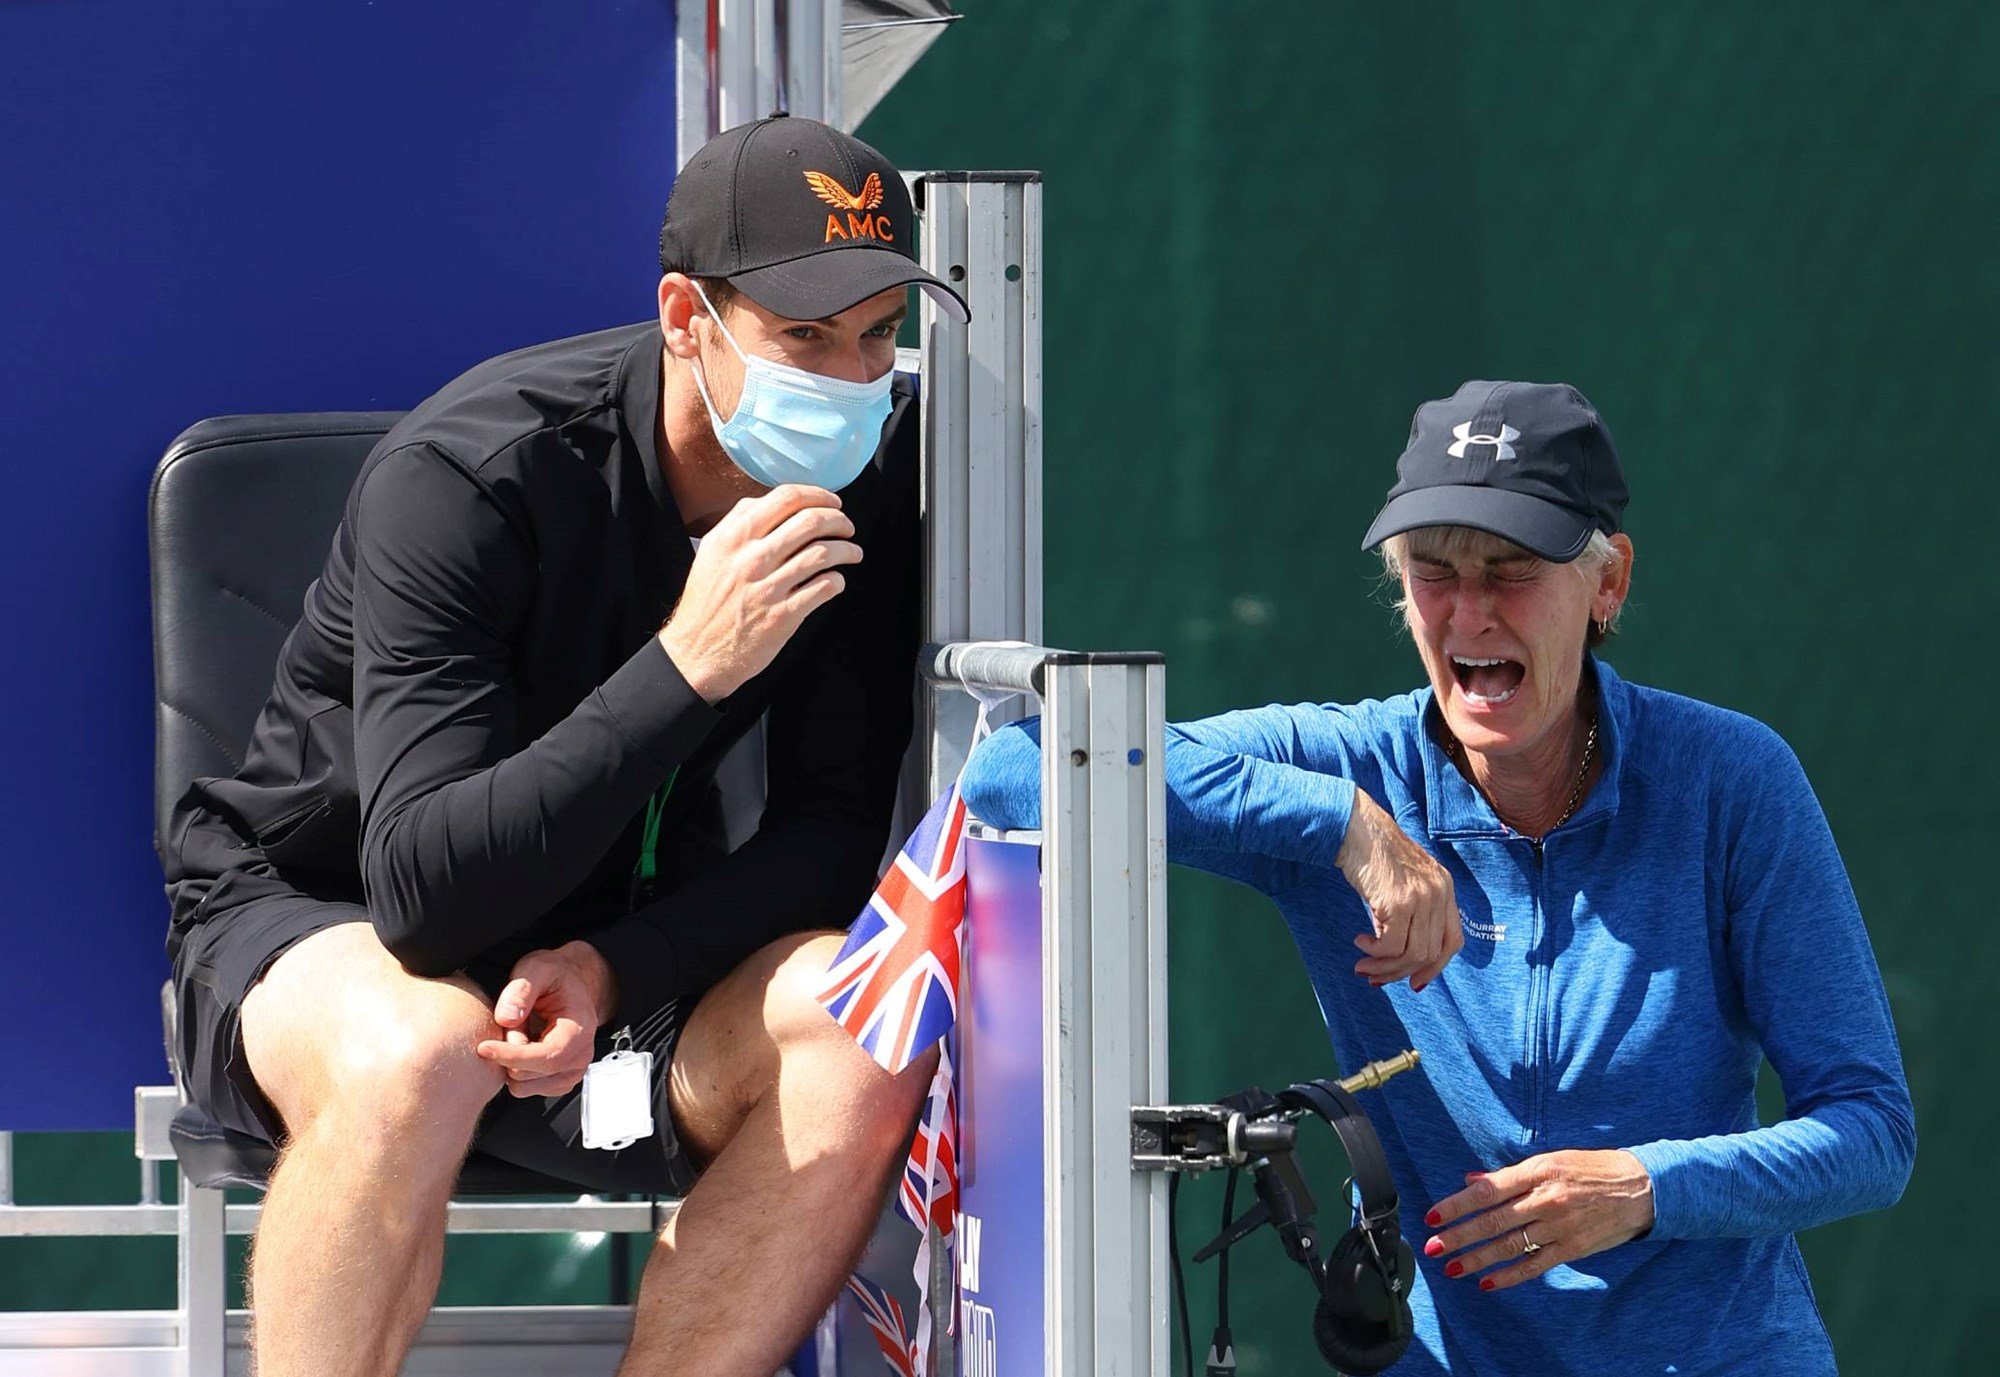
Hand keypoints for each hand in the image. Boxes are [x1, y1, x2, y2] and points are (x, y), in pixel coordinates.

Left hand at [475, 940, 617, 1098]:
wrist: (573, 985)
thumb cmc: (556, 977)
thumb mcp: (538, 969)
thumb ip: (521, 990)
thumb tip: (506, 1019)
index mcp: (580, 1030)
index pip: (547, 1057)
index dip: (513, 1056)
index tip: (484, 1048)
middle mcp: (580, 1056)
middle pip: (530, 1075)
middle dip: (508, 1054)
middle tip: (509, 1024)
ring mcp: (571, 1073)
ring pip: (523, 1086)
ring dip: (510, 1064)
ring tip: (520, 1033)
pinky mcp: (558, 1082)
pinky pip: (525, 1089)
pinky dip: (515, 1071)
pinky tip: (522, 1046)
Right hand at [658, 484, 860, 701]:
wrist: (697, 652)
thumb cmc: (708, 601)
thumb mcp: (711, 552)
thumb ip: (739, 521)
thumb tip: (774, 501)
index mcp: (734, 537)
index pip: (786, 498)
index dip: (819, 495)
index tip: (832, 503)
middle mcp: (751, 559)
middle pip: (811, 521)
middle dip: (839, 520)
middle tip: (847, 527)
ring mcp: (768, 588)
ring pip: (823, 553)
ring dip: (847, 550)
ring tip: (853, 553)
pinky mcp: (783, 616)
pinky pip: (824, 588)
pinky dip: (838, 580)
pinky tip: (836, 581)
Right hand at [1334, 788, 1462, 990]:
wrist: (1355, 827)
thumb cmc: (1373, 854)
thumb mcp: (1402, 883)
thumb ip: (1409, 914)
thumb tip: (1396, 955)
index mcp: (1445, 888)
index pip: (1453, 941)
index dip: (1435, 967)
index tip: (1414, 982)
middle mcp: (1440, 894)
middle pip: (1429, 953)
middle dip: (1399, 972)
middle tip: (1374, 976)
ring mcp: (1422, 898)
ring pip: (1411, 954)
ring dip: (1383, 966)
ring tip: (1362, 963)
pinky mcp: (1399, 902)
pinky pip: (1391, 945)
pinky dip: (1374, 952)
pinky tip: (1360, 941)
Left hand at [1422, 1150, 1655, 1290]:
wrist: (1640, 1188)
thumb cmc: (1590, 1169)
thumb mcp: (1549, 1160)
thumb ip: (1509, 1174)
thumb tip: (1471, 1179)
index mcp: (1537, 1172)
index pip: (1486, 1191)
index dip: (1456, 1204)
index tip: (1432, 1216)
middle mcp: (1546, 1200)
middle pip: (1492, 1221)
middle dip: (1458, 1236)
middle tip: (1432, 1247)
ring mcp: (1559, 1227)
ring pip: (1509, 1246)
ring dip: (1477, 1259)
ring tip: (1452, 1267)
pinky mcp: (1572, 1249)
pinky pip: (1534, 1265)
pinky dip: (1509, 1276)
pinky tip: (1487, 1282)